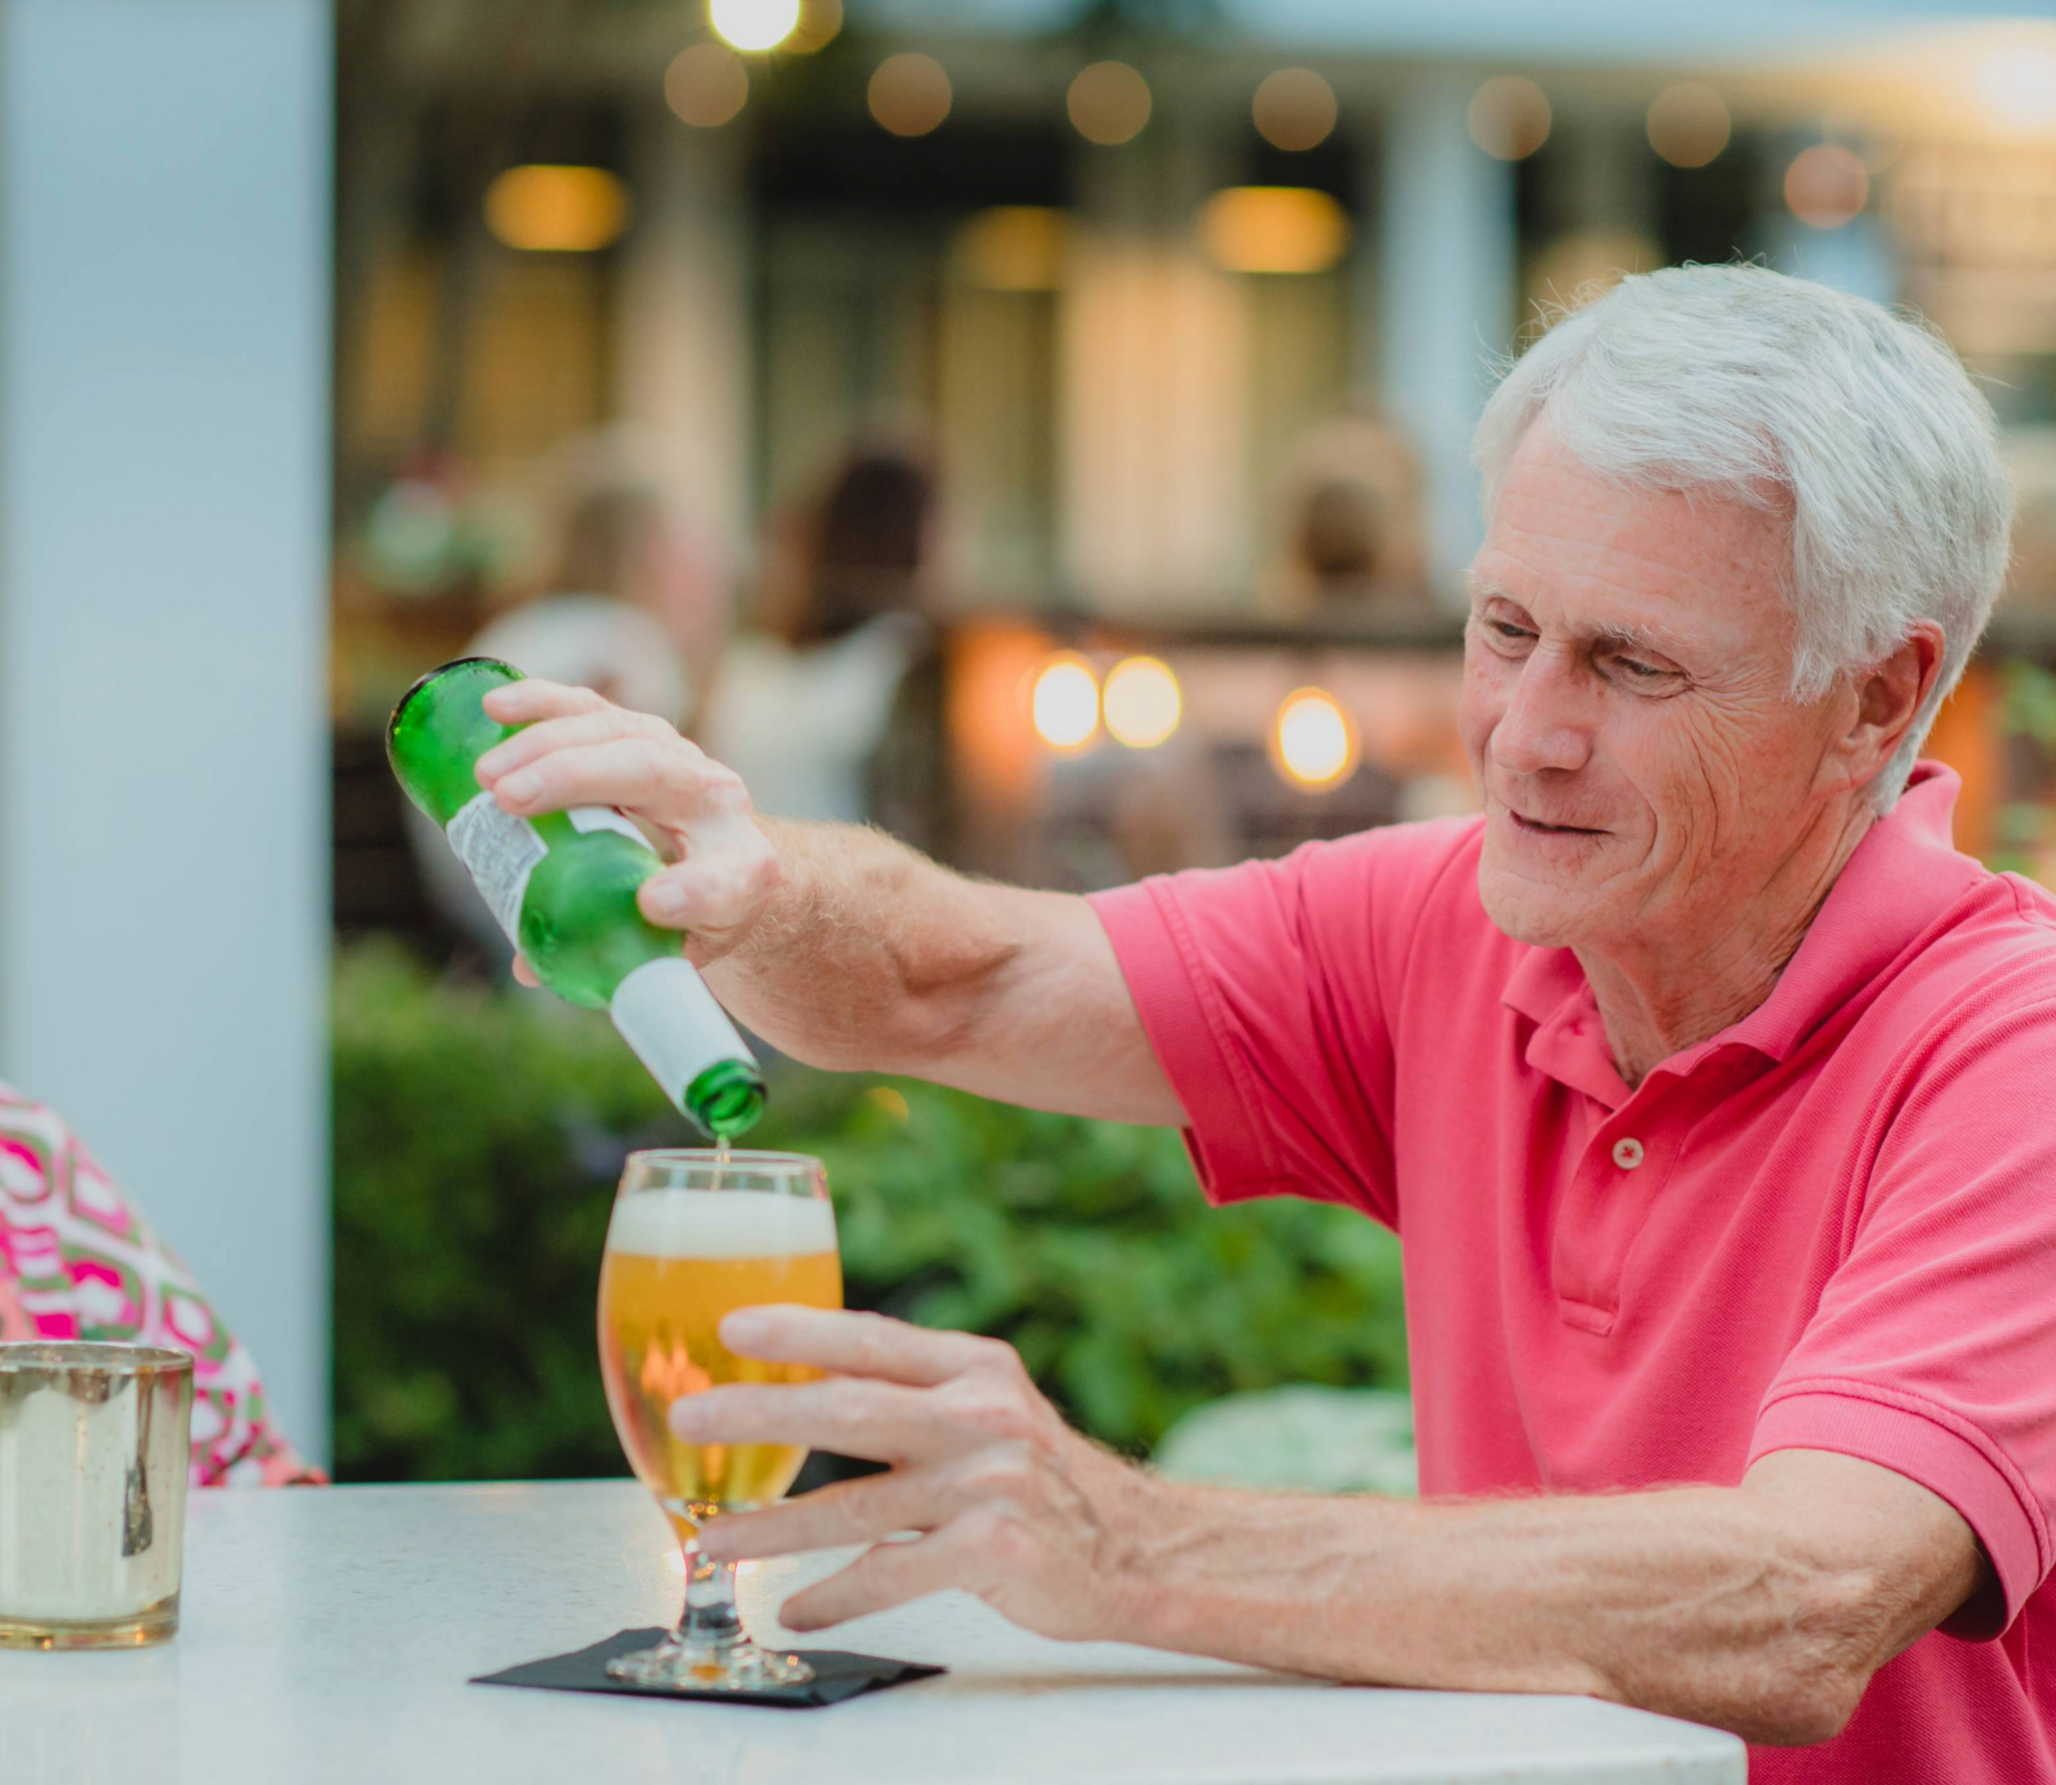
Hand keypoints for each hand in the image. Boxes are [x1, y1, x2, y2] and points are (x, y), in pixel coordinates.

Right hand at [473, 679, 779, 963]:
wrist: (732, 859)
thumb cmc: (700, 912)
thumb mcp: (677, 947)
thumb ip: (610, 956)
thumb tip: (528, 966)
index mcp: (741, 867)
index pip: (725, 880)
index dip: (691, 892)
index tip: (653, 904)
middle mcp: (718, 801)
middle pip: (654, 773)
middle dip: (580, 780)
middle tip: (509, 802)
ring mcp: (680, 757)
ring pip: (617, 732)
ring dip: (547, 744)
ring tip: (488, 773)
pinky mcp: (643, 734)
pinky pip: (594, 710)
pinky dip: (545, 703)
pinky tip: (496, 706)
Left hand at [673, 1307, 1157, 1639]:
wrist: (1142, 1550)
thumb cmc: (1047, 1480)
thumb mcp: (995, 1409)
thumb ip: (917, 1391)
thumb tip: (806, 1380)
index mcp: (976, 1368)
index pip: (874, 1339)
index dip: (799, 1330)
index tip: (731, 1328)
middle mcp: (982, 1414)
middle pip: (849, 1408)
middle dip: (760, 1412)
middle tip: (691, 1417)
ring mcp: (989, 1482)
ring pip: (855, 1505)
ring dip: (773, 1526)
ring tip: (714, 1539)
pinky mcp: (994, 1549)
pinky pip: (891, 1574)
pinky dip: (836, 1596)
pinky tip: (796, 1608)